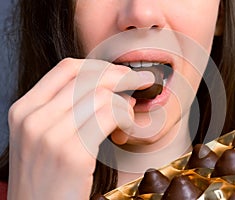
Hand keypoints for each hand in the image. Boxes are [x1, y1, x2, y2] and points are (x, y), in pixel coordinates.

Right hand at [7, 58, 153, 198]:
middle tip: (140, 82)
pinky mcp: (73, 155)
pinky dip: (126, 118)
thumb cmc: (44, 177)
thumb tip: (107, 90)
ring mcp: (51, 136)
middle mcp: (34, 118)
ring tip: (130, 114)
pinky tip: (127, 128)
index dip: (100, 66)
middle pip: (88, 78)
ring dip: (125, 101)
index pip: (67, 68)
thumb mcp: (42, 138)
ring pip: (102, 95)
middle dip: (122, 76)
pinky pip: (109, 117)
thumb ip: (66, 111)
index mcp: (24, 110)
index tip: (119, 72)